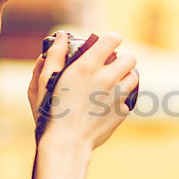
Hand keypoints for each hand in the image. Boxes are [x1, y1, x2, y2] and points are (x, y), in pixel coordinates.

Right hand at [28, 31, 137, 150]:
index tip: (108, 45)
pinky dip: (120, 99)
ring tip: (112, 83)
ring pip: (133, 77)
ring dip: (125, 78)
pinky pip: (128, 99)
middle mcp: (106, 78)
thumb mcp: (45, 80)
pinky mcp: (122, 111)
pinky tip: (107, 104)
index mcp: (87, 66)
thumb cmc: (51, 110)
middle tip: (112, 66)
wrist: (67, 142)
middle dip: (122, 60)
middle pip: (130, 58)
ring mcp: (117, 96)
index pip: (112, 39)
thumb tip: (62, 36)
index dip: (112, 40)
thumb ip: (54, 54)